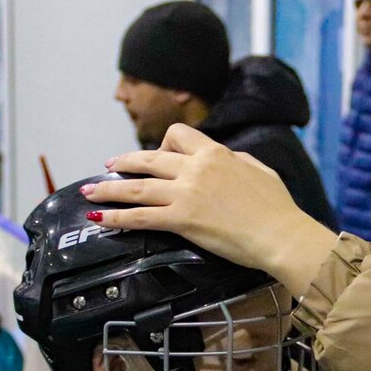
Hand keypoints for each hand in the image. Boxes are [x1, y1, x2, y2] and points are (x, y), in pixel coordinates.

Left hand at [84, 124, 338, 296]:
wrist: (281, 235)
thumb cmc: (277, 208)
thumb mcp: (260, 171)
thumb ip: (237, 162)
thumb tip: (227, 160)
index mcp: (215, 154)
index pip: (179, 135)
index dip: (162, 142)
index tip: (156, 152)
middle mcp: (196, 168)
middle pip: (148, 158)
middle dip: (124, 162)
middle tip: (110, 166)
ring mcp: (186, 194)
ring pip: (137, 186)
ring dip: (108, 188)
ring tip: (90, 191)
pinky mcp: (182, 219)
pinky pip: (140, 216)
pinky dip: (116, 217)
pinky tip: (100, 218)